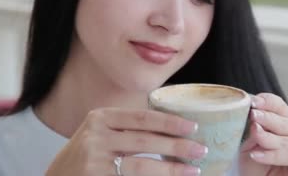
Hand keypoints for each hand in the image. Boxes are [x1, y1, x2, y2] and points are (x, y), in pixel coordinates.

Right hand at [45, 107, 205, 175]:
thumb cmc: (86, 156)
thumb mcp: (101, 133)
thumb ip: (128, 129)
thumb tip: (175, 131)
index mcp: (100, 118)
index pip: (142, 117)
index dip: (170, 122)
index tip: (193, 127)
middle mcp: (95, 137)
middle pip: (145, 142)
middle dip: (176, 147)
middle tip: (200, 150)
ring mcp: (93, 162)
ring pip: (141, 167)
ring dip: (170, 169)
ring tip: (193, 170)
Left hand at [239, 93, 287, 175]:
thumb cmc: (258, 168)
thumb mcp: (251, 146)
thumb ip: (255, 133)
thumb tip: (255, 120)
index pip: (280, 107)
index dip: (268, 102)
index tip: (254, 102)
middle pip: (285, 121)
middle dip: (268, 118)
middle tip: (254, 115)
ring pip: (287, 139)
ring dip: (269, 137)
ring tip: (255, 134)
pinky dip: (272, 155)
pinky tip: (257, 155)